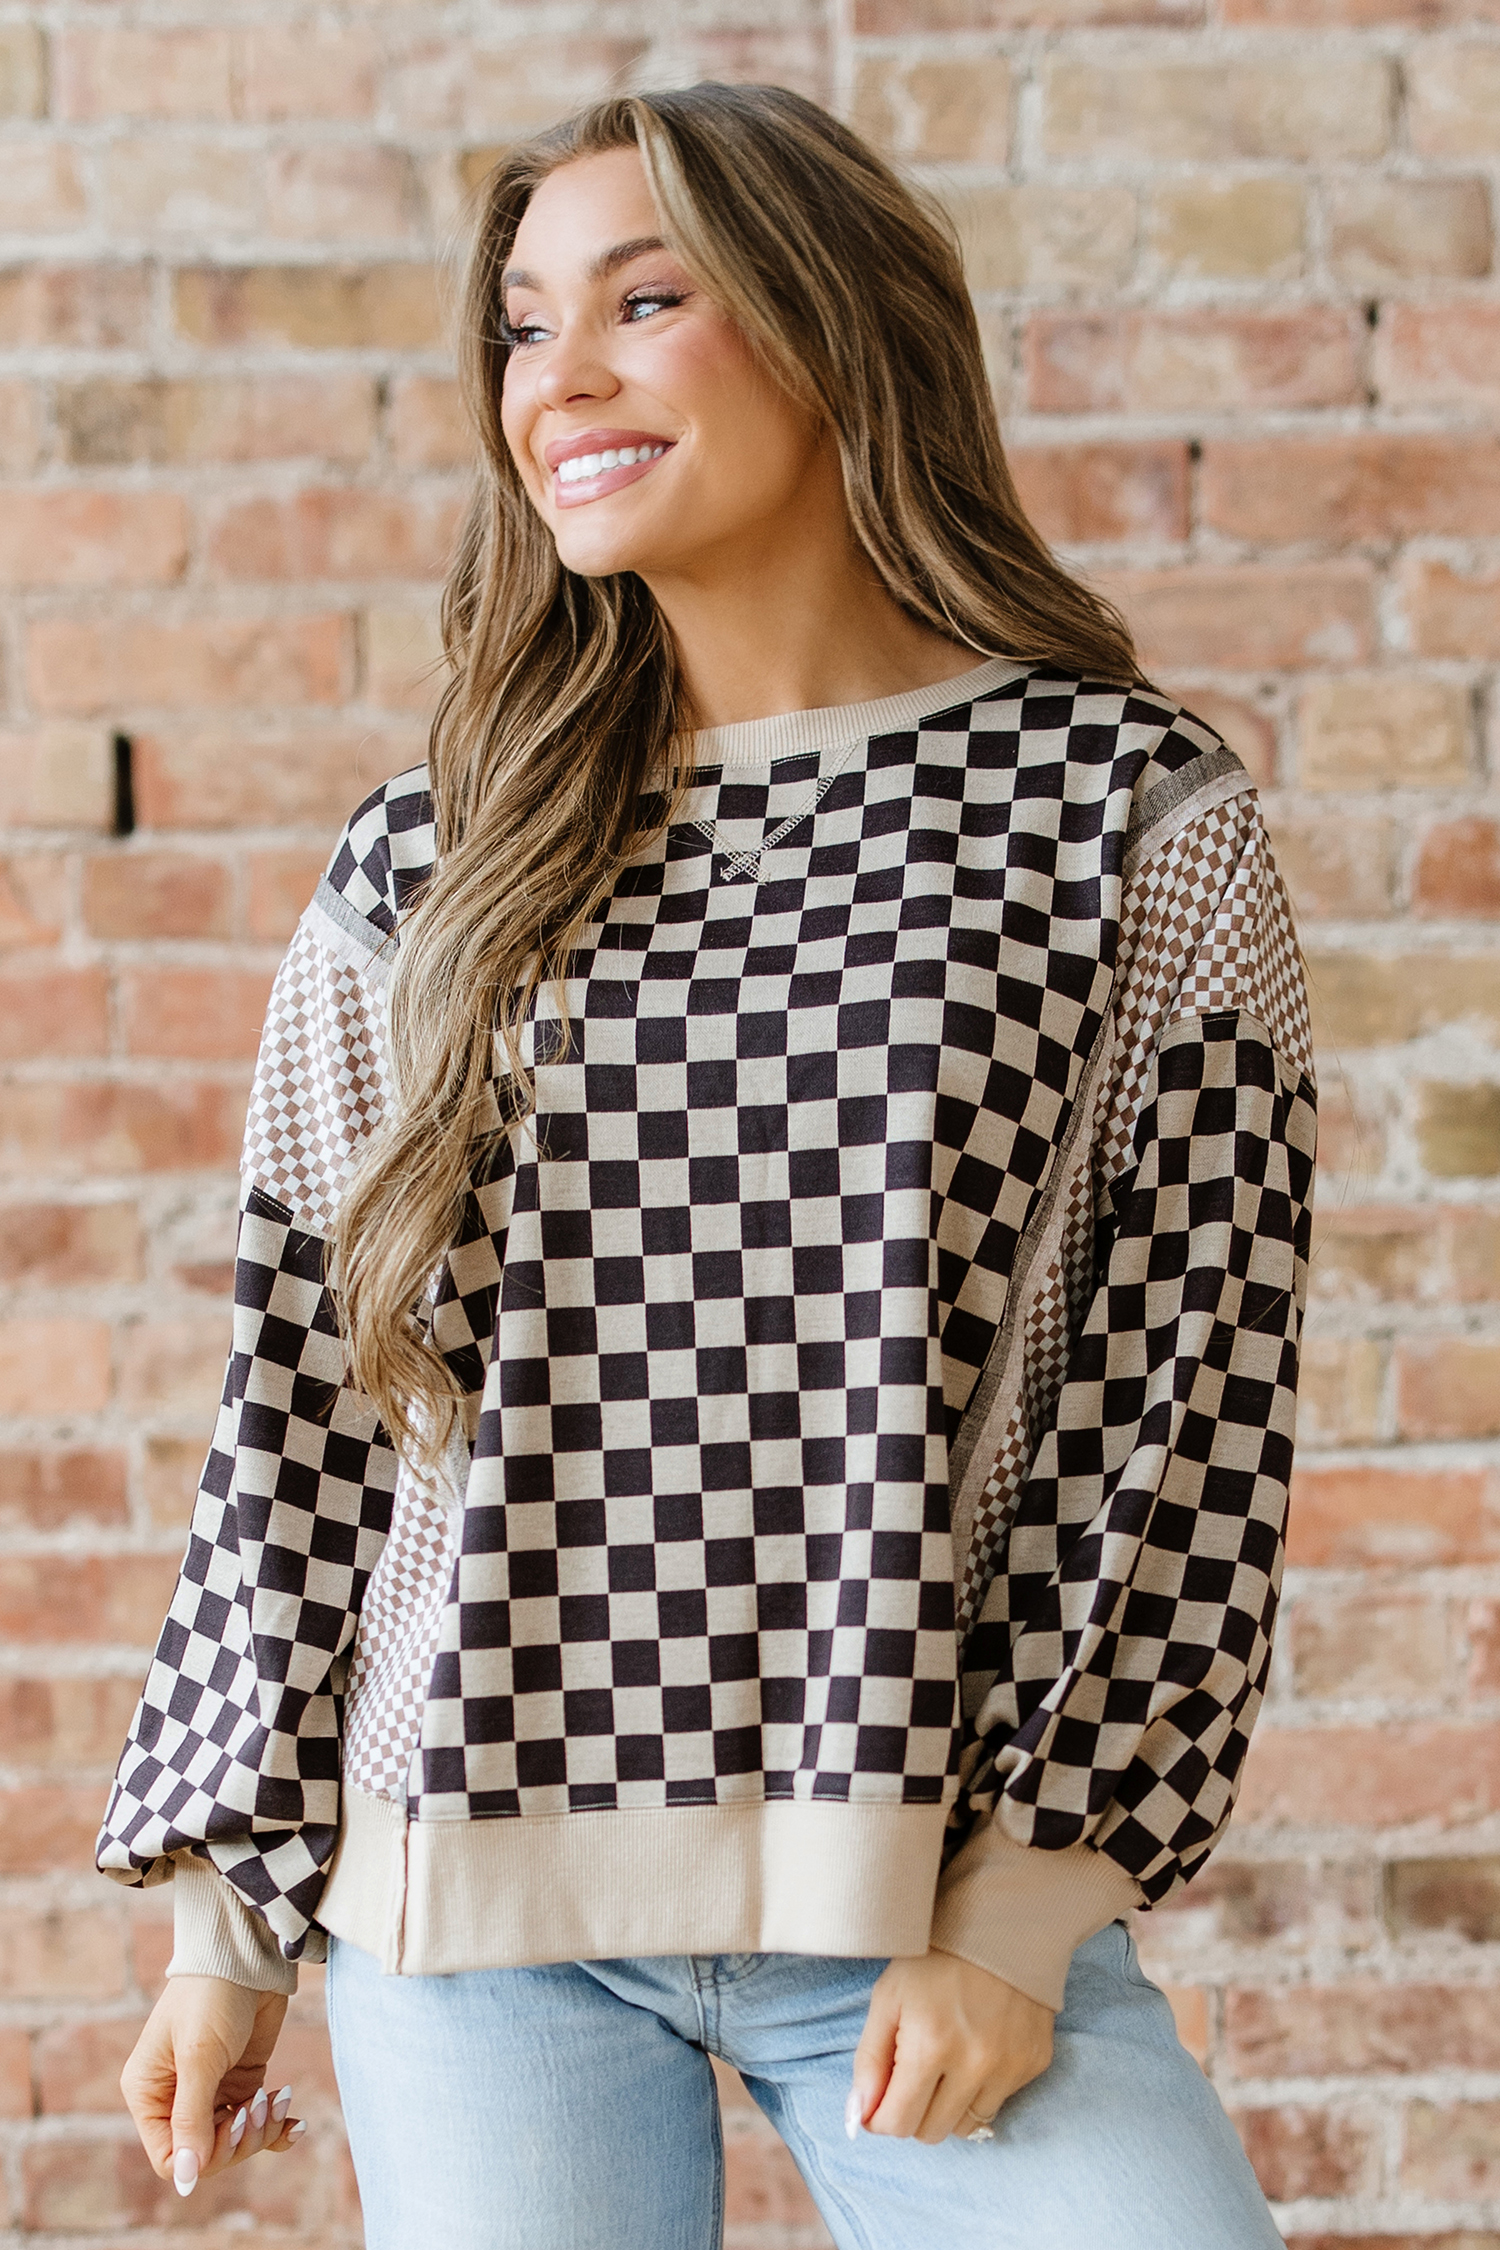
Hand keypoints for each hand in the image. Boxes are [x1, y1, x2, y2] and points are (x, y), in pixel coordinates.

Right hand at [120, 1975, 303, 2197]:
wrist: (246, 1953)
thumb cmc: (211, 1996)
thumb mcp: (199, 2057)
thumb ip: (191, 2119)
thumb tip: (185, 2180)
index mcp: (149, 2093)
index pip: (169, 2157)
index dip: (202, 2157)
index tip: (232, 2128)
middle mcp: (175, 2098)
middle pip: (205, 2154)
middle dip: (238, 2140)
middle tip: (260, 2108)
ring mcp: (210, 2090)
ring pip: (233, 2142)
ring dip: (260, 2129)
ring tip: (277, 2100)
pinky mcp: (241, 2080)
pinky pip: (254, 2121)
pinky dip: (274, 2125)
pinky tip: (294, 2121)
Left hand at [848, 1951, 1053, 2143]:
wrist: (1002, 1923)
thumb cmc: (934, 1958)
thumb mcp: (888, 1997)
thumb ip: (869, 2060)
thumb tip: (857, 2118)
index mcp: (930, 2044)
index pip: (898, 2123)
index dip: (879, 2117)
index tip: (878, 2101)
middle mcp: (974, 2063)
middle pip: (931, 2132)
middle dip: (912, 2112)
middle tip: (911, 2075)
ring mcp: (1010, 2067)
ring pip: (966, 2126)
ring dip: (947, 2107)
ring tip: (944, 2065)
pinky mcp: (1034, 2063)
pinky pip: (998, 2103)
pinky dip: (980, 2090)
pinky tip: (976, 2049)